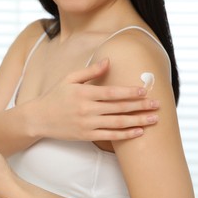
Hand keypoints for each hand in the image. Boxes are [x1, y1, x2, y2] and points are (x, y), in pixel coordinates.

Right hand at [32, 58, 159, 140]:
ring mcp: (87, 124)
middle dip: (140, 106)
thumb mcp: (69, 79)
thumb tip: (108, 61)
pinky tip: (138, 132)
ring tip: (154, 119)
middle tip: (157, 104)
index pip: (112, 92)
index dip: (130, 92)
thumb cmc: (55, 96)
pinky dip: (125, 135)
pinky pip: (110, 136)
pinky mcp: (86, 136)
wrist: (39, 118)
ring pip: (118, 123)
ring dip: (138, 121)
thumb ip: (90, 71)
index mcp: (84, 93)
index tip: (144, 91)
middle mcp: (87, 109)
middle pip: (119, 108)